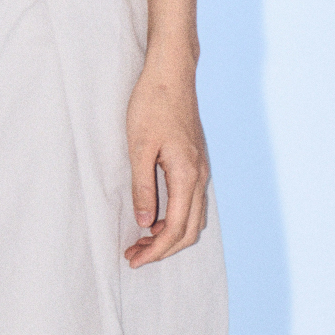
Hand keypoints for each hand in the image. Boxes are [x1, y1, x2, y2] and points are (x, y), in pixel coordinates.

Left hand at [124, 63, 209, 265]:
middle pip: (189, 230)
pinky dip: (175, 219)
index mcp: (187, 175)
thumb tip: (145, 223)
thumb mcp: (139, 147)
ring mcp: (201, 170)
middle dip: (163, 249)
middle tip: (134, 256)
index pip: (175, 228)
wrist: (171, 74)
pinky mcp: (195, 163)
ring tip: (141, 242)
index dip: (155, 250)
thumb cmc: (152, 105)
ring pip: (192, 218)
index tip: (133, 259)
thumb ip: (143, 187)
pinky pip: (190, 202)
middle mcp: (200, 176)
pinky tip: (153, 219)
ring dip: (169, 236)